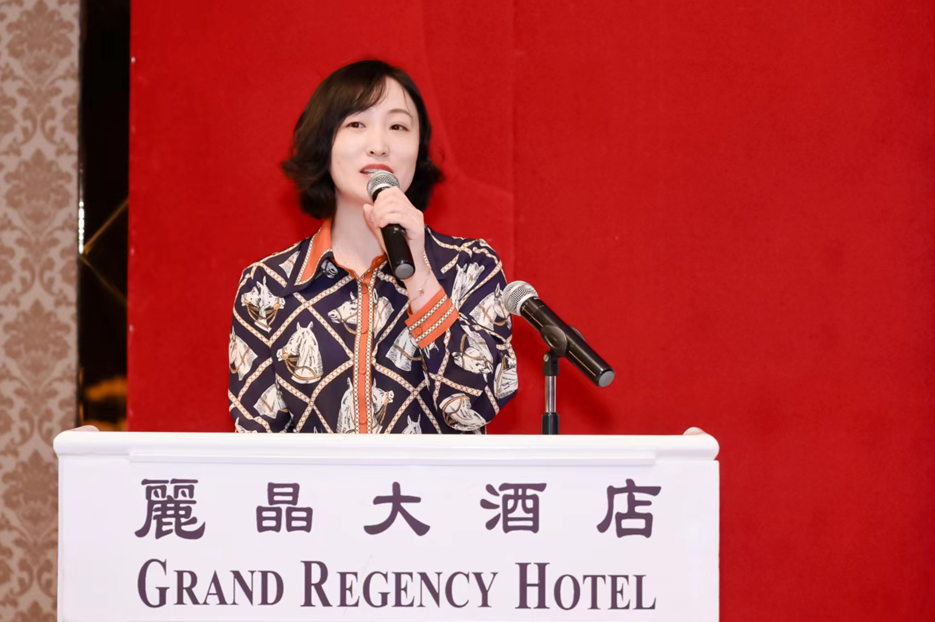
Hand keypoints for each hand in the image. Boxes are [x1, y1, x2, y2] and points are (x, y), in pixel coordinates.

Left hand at [363, 187, 439, 308]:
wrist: (408, 266)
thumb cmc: (396, 249)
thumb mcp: (381, 231)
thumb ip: (373, 219)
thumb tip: (366, 206)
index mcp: (407, 209)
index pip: (393, 192)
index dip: (380, 197)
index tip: (374, 211)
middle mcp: (414, 211)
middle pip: (393, 197)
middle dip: (379, 206)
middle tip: (375, 220)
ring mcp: (417, 219)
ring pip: (395, 206)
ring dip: (381, 213)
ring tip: (378, 224)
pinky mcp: (418, 228)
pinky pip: (400, 216)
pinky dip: (387, 218)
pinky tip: (382, 225)